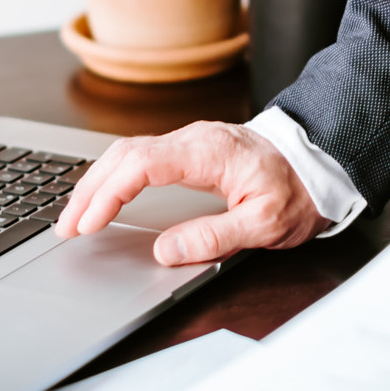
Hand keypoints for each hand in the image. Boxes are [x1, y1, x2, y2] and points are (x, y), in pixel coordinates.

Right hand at [52, 121, 331, 265]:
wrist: (322, 162)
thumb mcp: (266, 225)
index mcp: (208, 152)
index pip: (141, 164)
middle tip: (66, 227)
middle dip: (89, 190)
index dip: (108, 193)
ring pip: (128, 152)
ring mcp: (191, 140)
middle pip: (124, 154)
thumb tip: (166, 252)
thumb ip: (216, 237)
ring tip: (76, 216)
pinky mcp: (191, 149)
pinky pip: (141, 156)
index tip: (88, 222)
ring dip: (97, 182)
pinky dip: (115, 176)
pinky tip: (105, 196)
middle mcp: (194, 138)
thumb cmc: (298, 190)